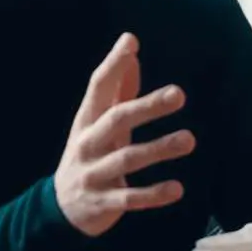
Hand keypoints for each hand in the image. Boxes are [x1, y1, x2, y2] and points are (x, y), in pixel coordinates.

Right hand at [55, 34, 193, 236]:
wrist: (62, 208)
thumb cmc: (90, 154)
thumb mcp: (98, 122)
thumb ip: (117, 89)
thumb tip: (132, 50)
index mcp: (87, 120)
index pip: (98, 87)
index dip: (113, 64)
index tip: (131, 42)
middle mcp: (88, 144)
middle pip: (116, 120)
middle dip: (147, 106)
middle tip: (179, 94)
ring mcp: (94, 174)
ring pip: (126, 159)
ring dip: (158, 149)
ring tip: (189, 139)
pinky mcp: (104, 202)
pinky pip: (130, 198)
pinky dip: (153, 194)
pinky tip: (177, 189)